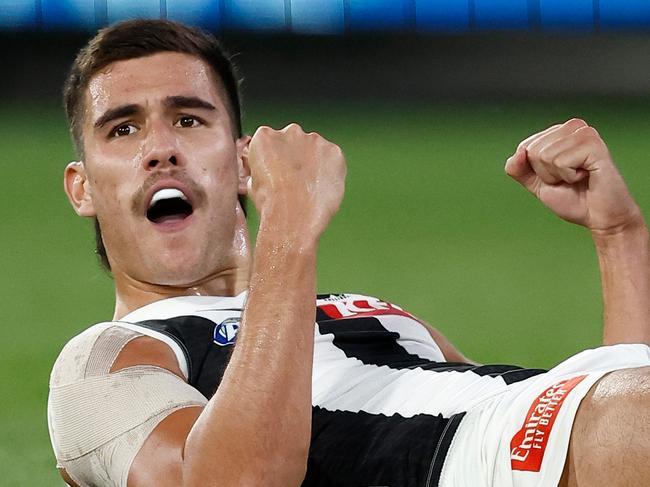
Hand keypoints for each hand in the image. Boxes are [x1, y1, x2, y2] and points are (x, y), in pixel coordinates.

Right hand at [244, 123, 345, 238]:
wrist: (294, 216)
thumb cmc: (272, 204)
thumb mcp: (252, 185)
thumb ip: (261, 169)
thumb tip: (266, 174)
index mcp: (265, 137)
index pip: (270, 140)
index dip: (275, 159)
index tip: (278, 171)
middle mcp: (290, 132)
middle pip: (294, 141)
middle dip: (295, 157)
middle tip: (295, 180)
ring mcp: (314, 141)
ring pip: (315, 149)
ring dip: (313, 163)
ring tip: (310, 187)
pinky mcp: (334, 152)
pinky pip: (333, 158)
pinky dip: (330, 170)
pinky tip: (322, 187)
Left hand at [505, 118, 642, 233]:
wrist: (599, 217)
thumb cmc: (572, 198)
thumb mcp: (536, 184)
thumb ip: (518, 169)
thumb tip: (518, 153)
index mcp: (559, 132)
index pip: (524, 147)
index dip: (536, 171)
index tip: (558, 177)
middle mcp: (573, 127)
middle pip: (532, 150)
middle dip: (545, 174)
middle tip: (569, 179)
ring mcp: (585, 133)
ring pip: (545, 156)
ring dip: (558, 176)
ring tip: (578, 177)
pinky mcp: (594, 145)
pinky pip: (560, 162)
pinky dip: (569, 176)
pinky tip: (586, 176)